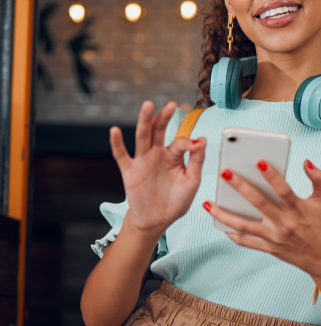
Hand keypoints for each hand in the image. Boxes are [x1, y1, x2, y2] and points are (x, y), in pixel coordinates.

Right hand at [110, 100, 205, 239]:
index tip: (196, 146)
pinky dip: (117, 143)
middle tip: (172, 105)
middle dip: (165, 117)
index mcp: (173, 156)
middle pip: (159, 131)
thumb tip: (202, 140)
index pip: (180, 142)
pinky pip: (121, 155)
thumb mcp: (191, 182)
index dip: (188, 143)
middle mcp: (157, 154)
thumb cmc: (176, 201)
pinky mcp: (129, 171)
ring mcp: (142, 161)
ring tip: (148, 105)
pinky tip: (115, 131)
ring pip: (142, 137)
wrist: (157, 220)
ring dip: (144, 121)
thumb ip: (196, 161)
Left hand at [203, 159, 320, 292]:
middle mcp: (284, 223)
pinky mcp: (268, 248)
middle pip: (258, 203)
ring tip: (208, 203)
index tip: (259, 161)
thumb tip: (306, 161)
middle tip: (225, 172)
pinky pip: (246, 242)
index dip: (272, 175)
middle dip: (240, 186)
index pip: (283, 189)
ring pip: (244, 225)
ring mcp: (274, 237)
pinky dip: (232, 234)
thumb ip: (318, 178)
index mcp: (298, 209)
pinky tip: (220, 223)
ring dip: (224, 214)